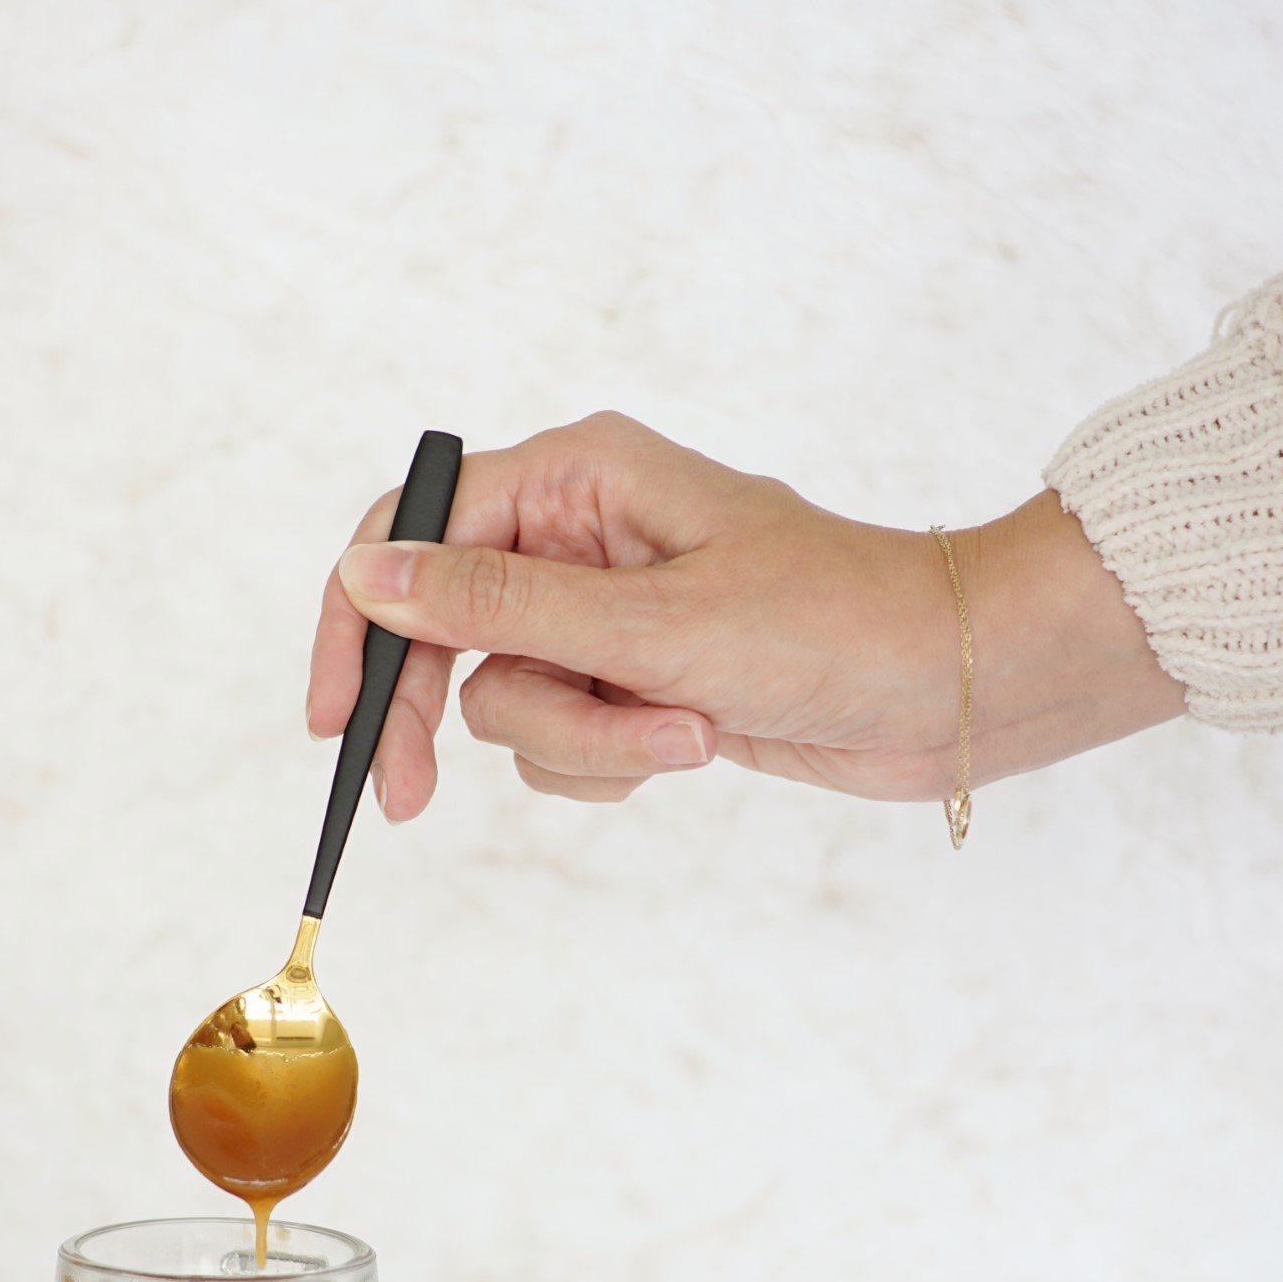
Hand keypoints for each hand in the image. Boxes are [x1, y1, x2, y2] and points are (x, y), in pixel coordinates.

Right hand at [306, 412, 1183, 820]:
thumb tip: (365, 573)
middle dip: (446, 717)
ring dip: (586, 740)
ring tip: (687, 733)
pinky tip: (693, 746)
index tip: (333, 719)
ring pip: (510, 702)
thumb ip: (498, 606)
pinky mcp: (636, 680)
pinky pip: (566, 739)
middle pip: (446, 632)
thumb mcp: (651, 624)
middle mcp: (577, 537)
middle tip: (410, 802)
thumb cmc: (831, 624)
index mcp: (575, 479)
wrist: (948, 688)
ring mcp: (607, 615)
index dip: (358, 625)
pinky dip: (613, 761)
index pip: (412, 533)